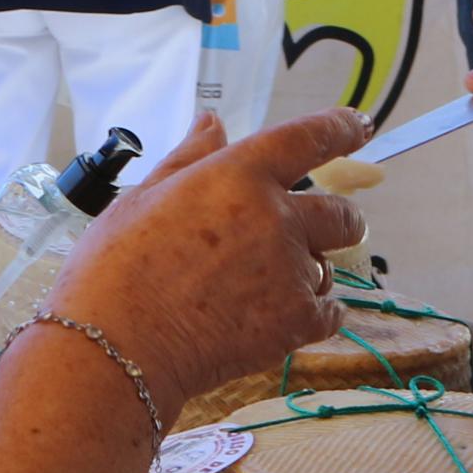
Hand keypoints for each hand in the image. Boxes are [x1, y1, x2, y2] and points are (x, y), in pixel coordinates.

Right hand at [52, 109, 368, 420]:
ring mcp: (290, 270)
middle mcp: (276, 216)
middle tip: (306, 236)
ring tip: (260, 288)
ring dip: (309, 272)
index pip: (308, 138)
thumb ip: (190, 158)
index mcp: (239, 174)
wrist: (115, 349)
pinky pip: (330, 312)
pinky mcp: (295, 321)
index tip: (358, 125)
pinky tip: (278, 318)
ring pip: (329, 267)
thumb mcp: (143, 197)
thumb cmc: (114, 270)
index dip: (340, 128)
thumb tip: (213, 123)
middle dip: (335, 222)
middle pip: (342, 214)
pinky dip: (314, 315)